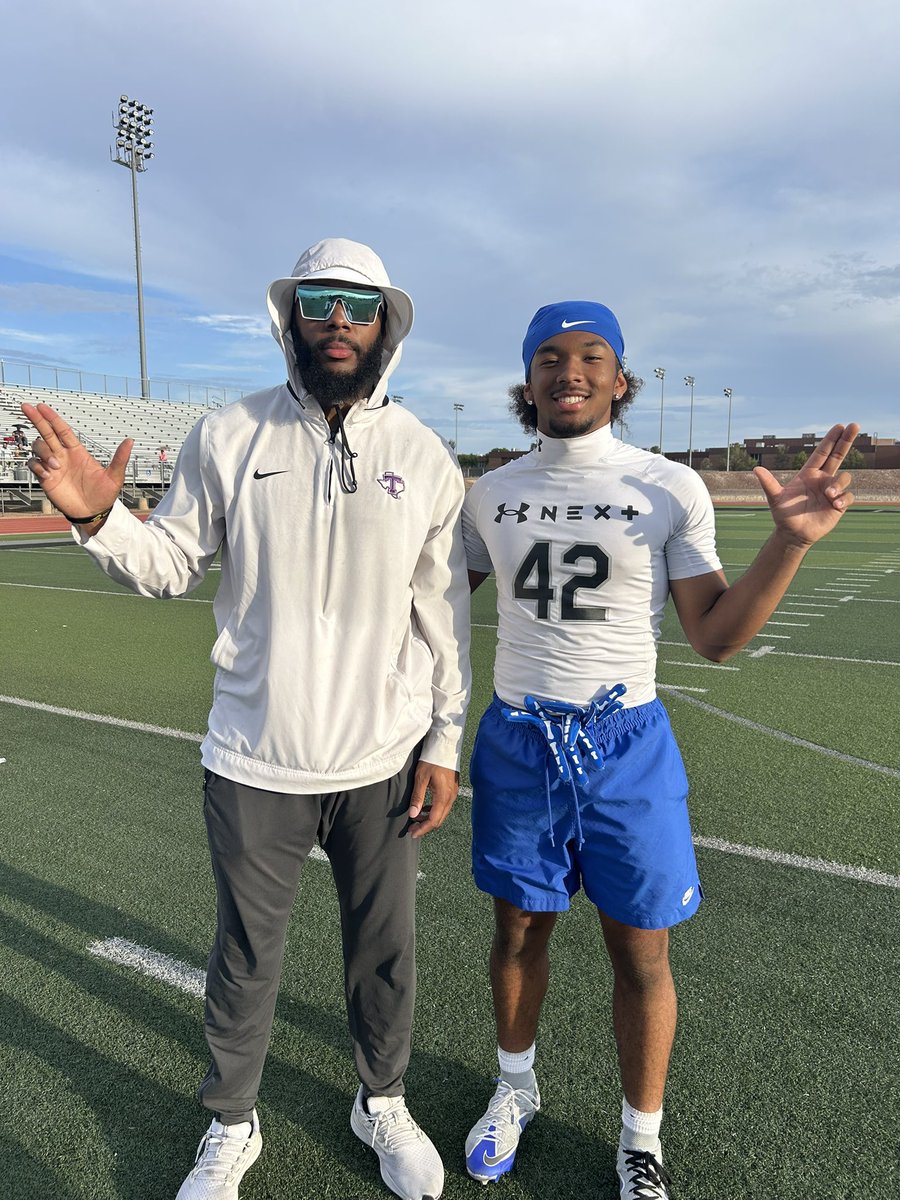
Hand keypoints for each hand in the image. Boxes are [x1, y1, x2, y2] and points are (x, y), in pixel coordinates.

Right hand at [22, 402, 133, 518]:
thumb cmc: (104, 495)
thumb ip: (120, 458)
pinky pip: (34, 465)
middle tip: (26, 406)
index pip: (62, 430)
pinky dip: (38, 467)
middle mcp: (63, 456)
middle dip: (36, 419)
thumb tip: (130, 441)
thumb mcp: (115, 477)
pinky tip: (48, 475)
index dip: (52, 418)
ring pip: (39, 447)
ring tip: (56, 466)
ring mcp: (53, 466)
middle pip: (46, 432)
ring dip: (44, 452)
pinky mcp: (46, 478)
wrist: (93, 513)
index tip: (42, 406)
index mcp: (77, 451)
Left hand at [407, 761, 458, 839]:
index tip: (413, 833)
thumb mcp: (421, 778)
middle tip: (412, 828)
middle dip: (425, 826)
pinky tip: (424, 808)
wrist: (445, 746)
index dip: (423, 829)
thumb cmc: (432, 759)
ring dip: (429, 818)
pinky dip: (434, 811)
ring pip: (442, 814)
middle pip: (439, 820)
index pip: (434, 820)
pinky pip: (444, 806)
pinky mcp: (452, 790)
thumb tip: (413, 814)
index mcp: (443, 796)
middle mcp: (450, 797)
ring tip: (415, 818)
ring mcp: (453, 794)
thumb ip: (417, 797)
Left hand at [753, 423, 858, 547]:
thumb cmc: (783, 515)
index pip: (822, 452)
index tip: (841, 426)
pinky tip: (835, 505)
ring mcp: (832, 491)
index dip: (831, 439)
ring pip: (844, 478)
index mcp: (809, 473)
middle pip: (838, 455)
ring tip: (829, 496)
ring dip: (839, 484)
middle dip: (846, 440)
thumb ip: (768, 483)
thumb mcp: (775, 498)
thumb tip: (756, 469)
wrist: (793, 534)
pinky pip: (848, 496)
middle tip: (855, 424)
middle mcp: (822, 479)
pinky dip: (843, 498)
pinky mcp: (839, 504)